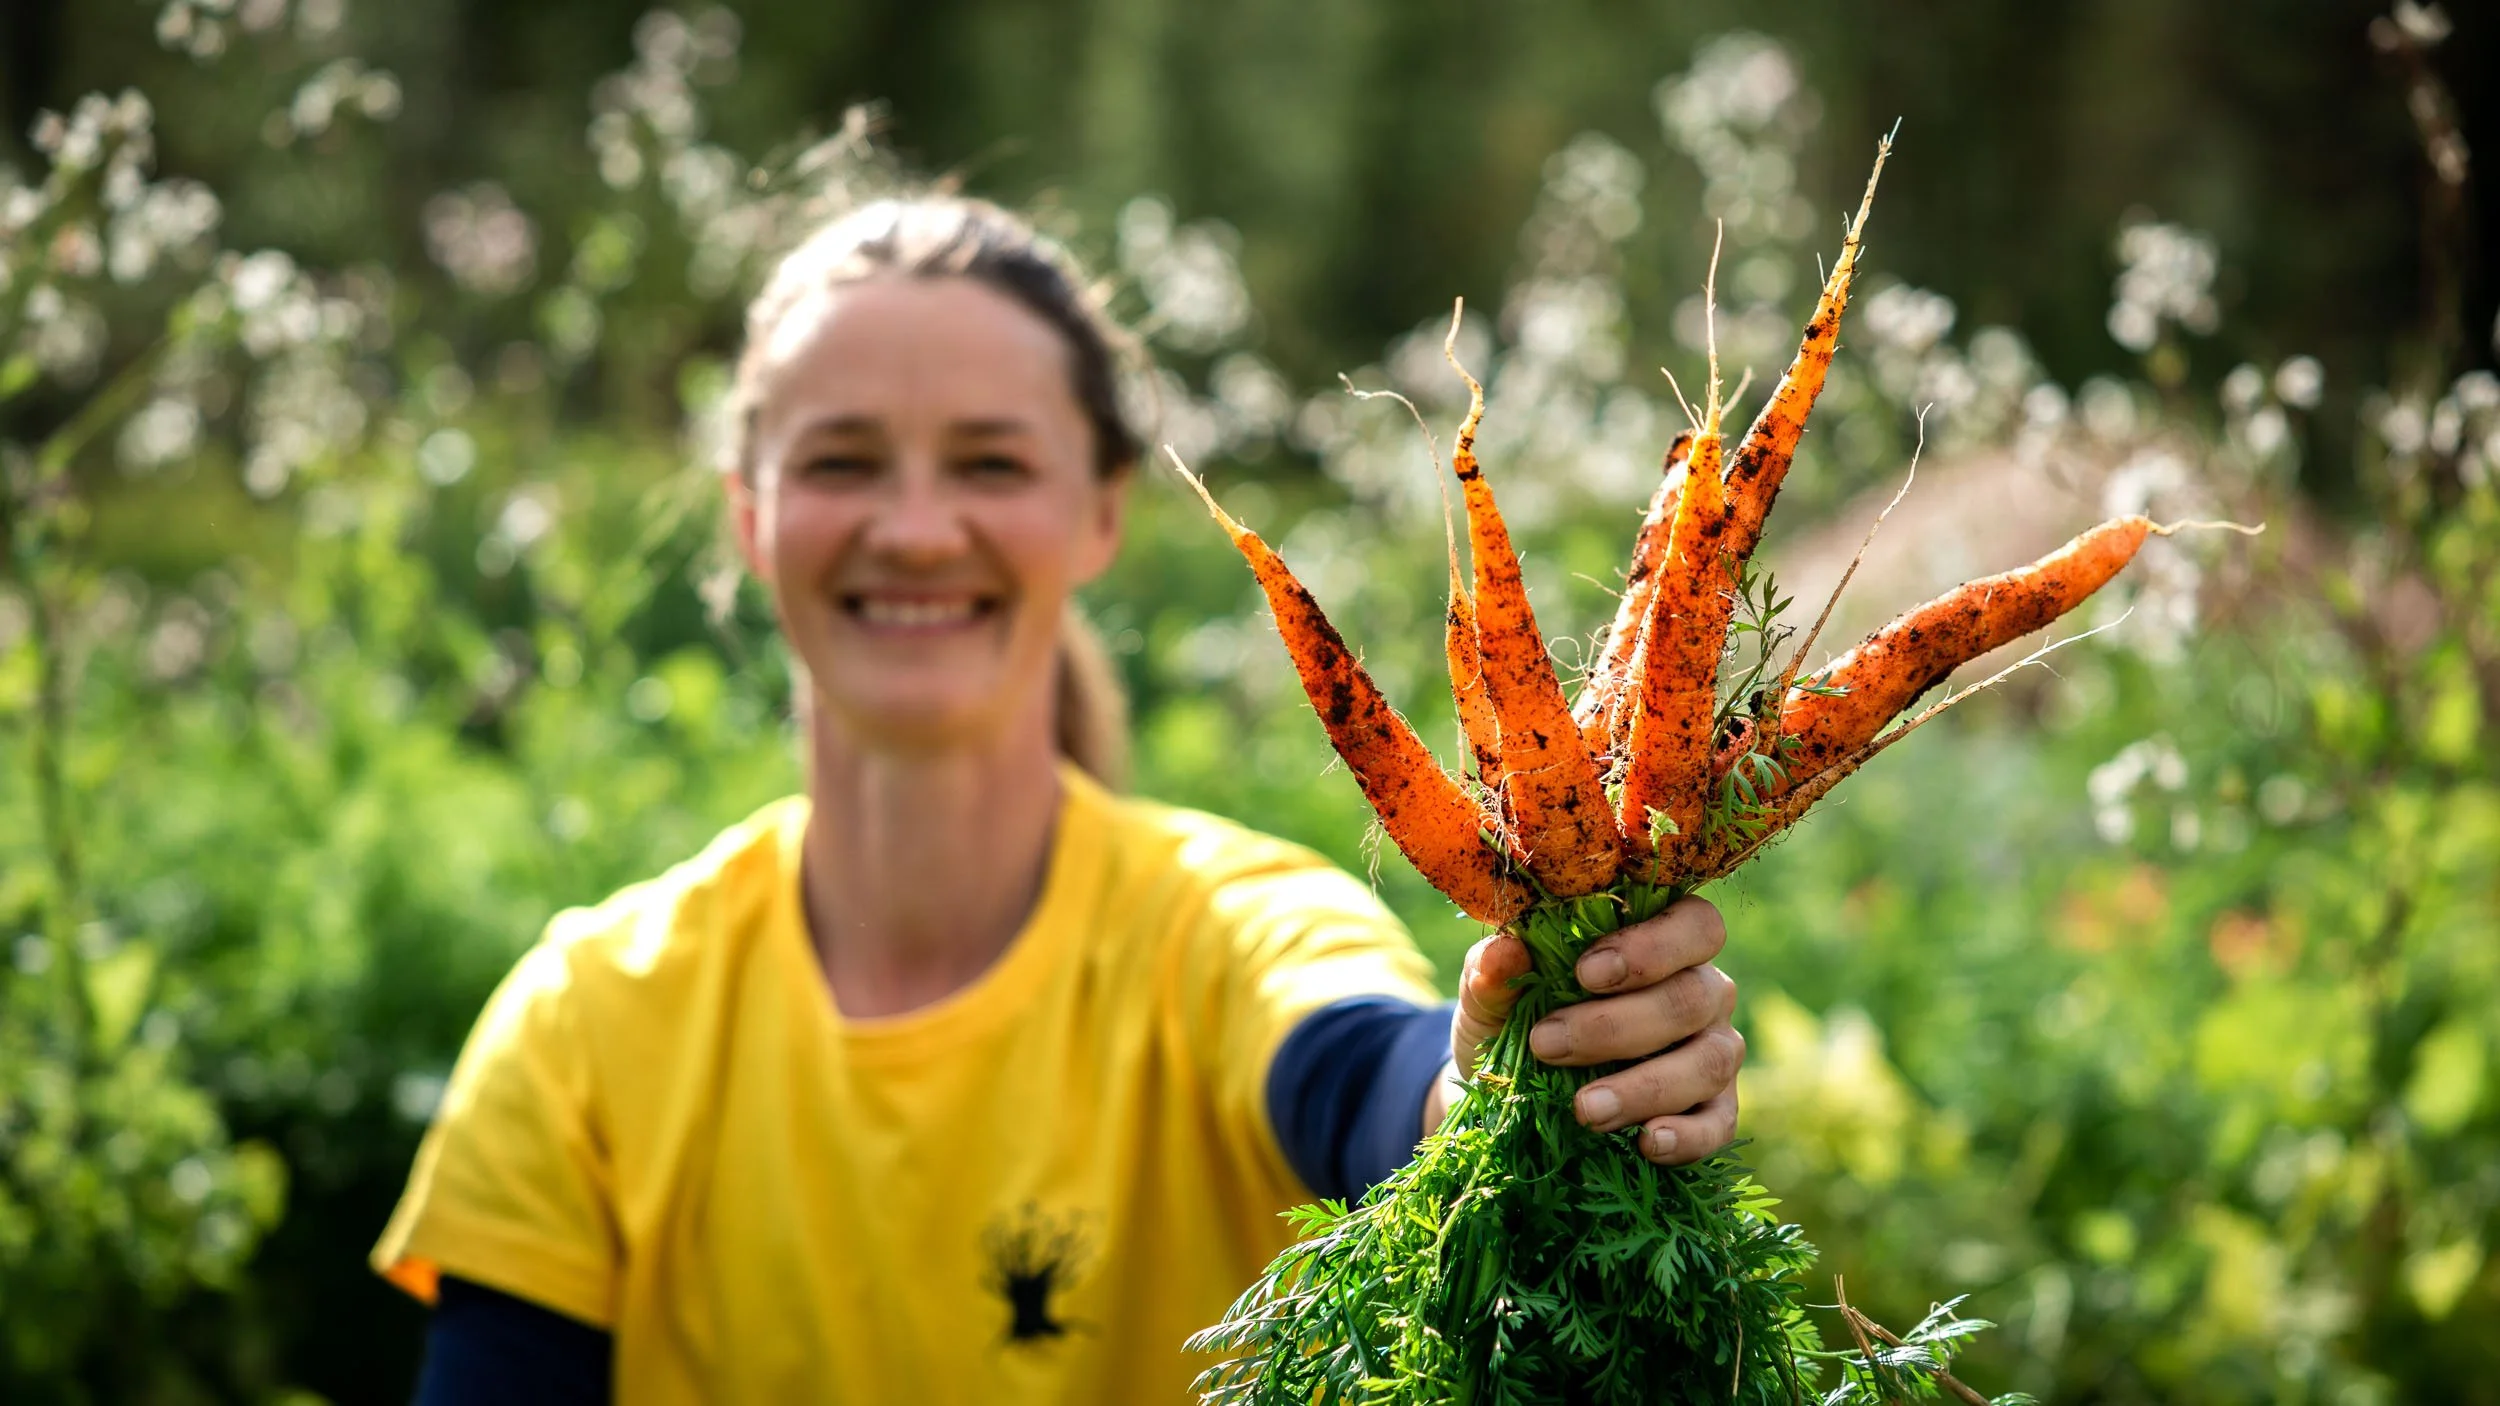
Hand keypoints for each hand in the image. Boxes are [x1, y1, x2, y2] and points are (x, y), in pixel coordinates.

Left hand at [1425, 896, 1742, 1166]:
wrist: (1510, 1093)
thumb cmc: (1516, 1018)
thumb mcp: (1494, 994)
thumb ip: (1494, 970)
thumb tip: (1503, 956)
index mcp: (1664, 942)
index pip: (1693, 924)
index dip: (1650, 947)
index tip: (1585, 973)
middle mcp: (1704, 992)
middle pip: (1692, 998)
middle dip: (1617, 1026)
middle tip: (1547, 1045)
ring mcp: (1715, 1052)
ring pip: (1709, 1061)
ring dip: (1645, 1088)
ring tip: (1584, 1110)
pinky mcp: (1715, 1112)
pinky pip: (1719, 1124)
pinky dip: (1688, 1136)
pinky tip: (1648, 1143)